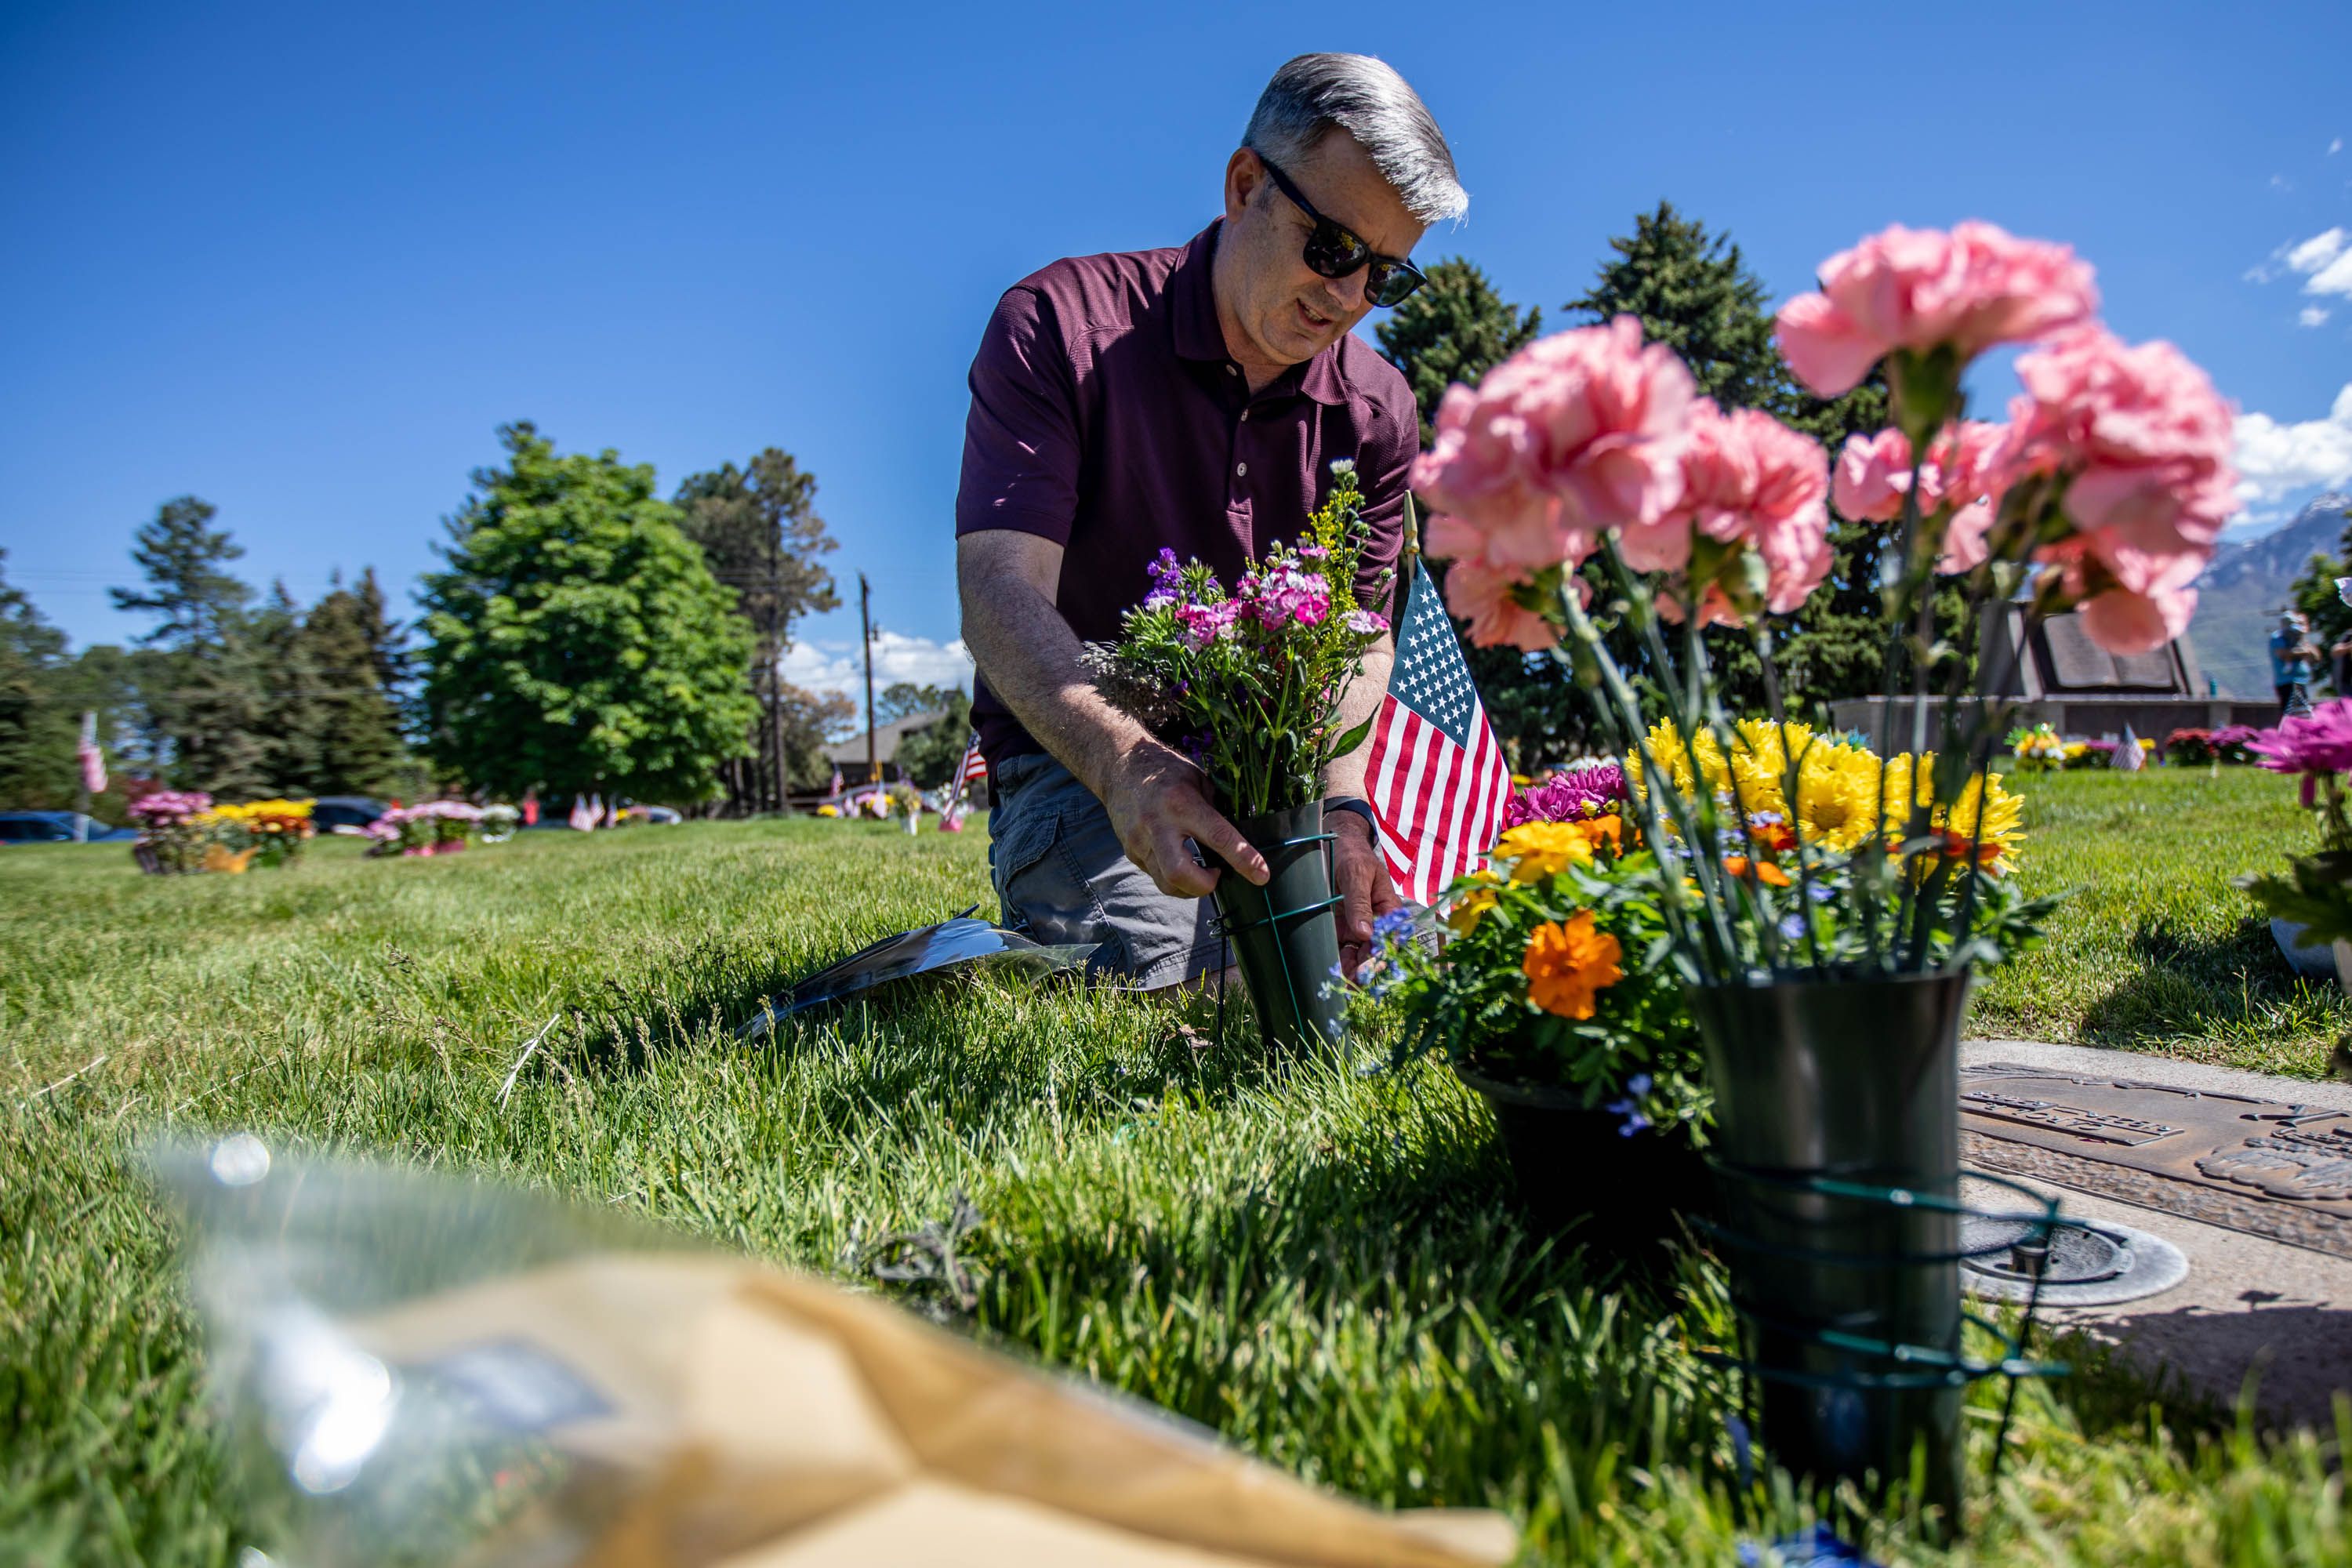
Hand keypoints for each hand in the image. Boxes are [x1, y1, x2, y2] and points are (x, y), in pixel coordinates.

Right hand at [1102, 745, 1267, 898]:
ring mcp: (1139, 840)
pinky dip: (1173, 875)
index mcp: (1181, 803)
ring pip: (1166, 883)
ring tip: (1201, 871)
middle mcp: (1157, 824)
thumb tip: (1238, 839)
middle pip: (1179, 873)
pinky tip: (1181, 859)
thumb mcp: (1198, 781)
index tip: (1261, 875)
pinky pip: (1156, 875)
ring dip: (1190, 886)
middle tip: (1216, 875)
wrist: (1119, 766)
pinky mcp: (1130, 851)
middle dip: (1203, 886)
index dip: (1243, 859)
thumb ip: (1215, 810)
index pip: (1218, 837)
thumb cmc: (1166, 771)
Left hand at [1331, 810, 1402, 976]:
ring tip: (1341, 981)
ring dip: (1351, 970)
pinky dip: (1338, 961)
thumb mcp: (1357, 874)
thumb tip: (1366, 934)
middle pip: (1374, 951)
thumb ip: (1360, 903)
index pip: (1390, 937)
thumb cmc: (1351, 855)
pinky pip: (1341, 948)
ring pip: (1358, 955)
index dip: (1382, 955)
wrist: (1332, 843)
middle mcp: (1375, 922)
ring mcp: (1357, 926)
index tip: (1371, 968)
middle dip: (1365, 968)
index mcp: (1389, 909)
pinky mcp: (1340, 928)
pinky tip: (1332, 971)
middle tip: (1353, 981)